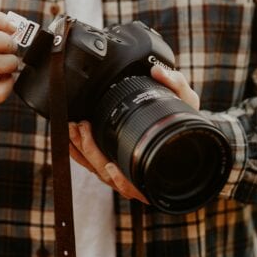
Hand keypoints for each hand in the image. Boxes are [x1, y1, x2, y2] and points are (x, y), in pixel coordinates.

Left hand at [67, 66, 199, 202]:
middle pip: (110, 176)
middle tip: (82, 128)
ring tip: (72, 128)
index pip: (138, 186)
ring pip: (97, 171)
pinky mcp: (113, 162)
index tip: (111, 165)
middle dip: (91, 153)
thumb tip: (158, 71)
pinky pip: (92, 164)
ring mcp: (124, 171)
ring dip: (81, 151)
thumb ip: (175, 84)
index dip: (123, 180)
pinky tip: (70, 139)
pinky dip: (79, 153)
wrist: (186, 128)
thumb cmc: (186, 120)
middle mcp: (140, 175)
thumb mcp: (187, 101)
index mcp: (157, 168)